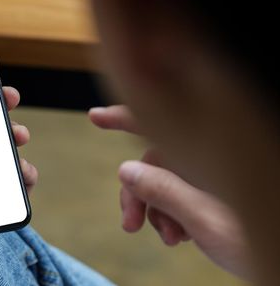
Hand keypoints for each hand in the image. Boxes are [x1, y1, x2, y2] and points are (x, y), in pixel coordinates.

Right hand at [89, 105, 248, 278]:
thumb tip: (125, 171)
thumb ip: (165, 193)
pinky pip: (182, 191)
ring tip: (172, 238)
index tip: (96, 117)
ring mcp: (214, 171)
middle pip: (156, 160)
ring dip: (158, 209)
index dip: (125, 115)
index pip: (161, 121)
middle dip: (139, 193)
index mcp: (213, 150)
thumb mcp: (208, 221)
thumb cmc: (269, 242)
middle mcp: (212, 154)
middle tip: (130, 224)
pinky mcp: (216, 186)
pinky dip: (174, 213)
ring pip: (166, 179)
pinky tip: (183, 235)